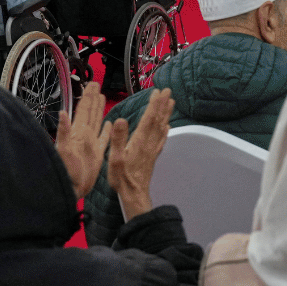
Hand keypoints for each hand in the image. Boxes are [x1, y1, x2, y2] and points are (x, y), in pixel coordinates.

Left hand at [54, 82, 112, 199]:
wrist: (70, 189)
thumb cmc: (66, 173)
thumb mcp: (63, 150)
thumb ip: (63, 131)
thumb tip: (62, 113)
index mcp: (78, 133)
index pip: (83, 110)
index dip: (88, 97)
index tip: (91, 84)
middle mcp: (84, 136)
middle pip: (90, 112)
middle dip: (93, 98)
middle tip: (96, 84)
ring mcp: (90, 144)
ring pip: (96, 122)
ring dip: (98, 109)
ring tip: (101, 97)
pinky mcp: (97, 155)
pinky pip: (103, 139)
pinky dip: (107, 131)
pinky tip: (109, 124)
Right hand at [109, 88, 174, 220]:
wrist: (134, 194)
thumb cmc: (122, 178)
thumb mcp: (115, 158)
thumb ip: (118, 139)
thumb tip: (120, 119)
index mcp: (139, 141)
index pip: (149, 118)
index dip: (154, 104)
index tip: (158, 91)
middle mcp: (148, 143)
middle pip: (158, 120)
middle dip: (162, 104)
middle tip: (168, 91)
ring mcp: (152, 150)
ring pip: (162, 128)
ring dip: (166, 114)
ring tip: (171, 102)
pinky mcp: (152, 156)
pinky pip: (161, 139)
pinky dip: (165, 130)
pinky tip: (167, 127)